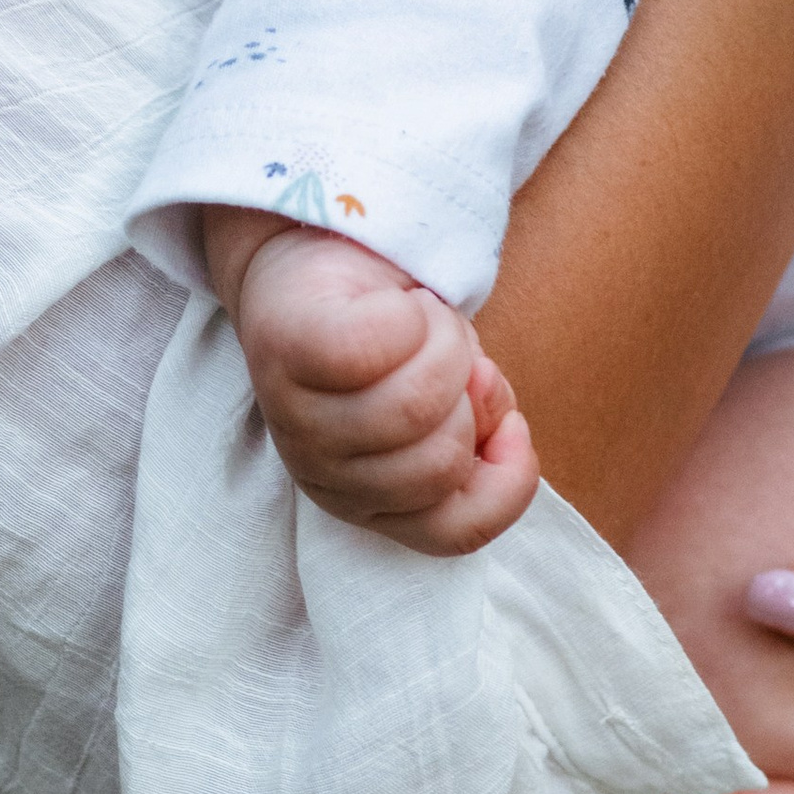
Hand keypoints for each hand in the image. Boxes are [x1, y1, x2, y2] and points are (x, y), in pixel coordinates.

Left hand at [204, 209, 540, 556]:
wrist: (315, 263)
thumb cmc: (393, 338)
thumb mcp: (456, 396)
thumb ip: (483, 421)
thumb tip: (481, 399)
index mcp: (370, 502)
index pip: (456, 531)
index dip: (509, 478)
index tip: (508, 424)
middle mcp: (325, 477)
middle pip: (440, 462)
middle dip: (472, 393)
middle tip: (449, 351)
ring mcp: (297, 420)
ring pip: (415, 404)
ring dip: (446, 342)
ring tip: (425, 320)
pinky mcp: (284, 351)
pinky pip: (373, 344)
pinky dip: (409, 314)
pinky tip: (400, 305)